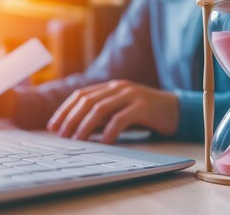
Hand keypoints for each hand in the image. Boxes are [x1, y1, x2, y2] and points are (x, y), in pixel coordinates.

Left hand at [47, 80, 178, 143]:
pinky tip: (104, 142)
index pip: (80, 95)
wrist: (175, 109)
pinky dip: (110, 131)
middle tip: (61, 135)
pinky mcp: (143, 106)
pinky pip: (122, 118)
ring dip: (85, 125)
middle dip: (70, 118)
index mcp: (109, 87)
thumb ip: (102, 116)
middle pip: (87, 101)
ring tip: (77, 140)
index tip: (53, 126)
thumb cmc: (144, 113)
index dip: (64, 110)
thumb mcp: (120, 110)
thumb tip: (77, 130)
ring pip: (101, 108)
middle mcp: (117, 88)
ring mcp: (131, 95)